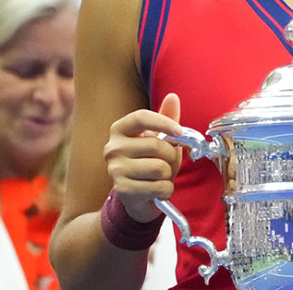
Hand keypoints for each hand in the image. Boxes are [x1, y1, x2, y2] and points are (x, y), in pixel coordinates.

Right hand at [102, 93, 182, 222]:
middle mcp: (113, 148)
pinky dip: (166, 190)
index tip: (179, 131)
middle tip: (167, 162)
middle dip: (171, 155)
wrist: (138, 196)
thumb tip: (173, 96)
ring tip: (160, 176)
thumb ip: (166, 118)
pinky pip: (159, 187)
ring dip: (168, 174)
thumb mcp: (159, 139)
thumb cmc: (150, 162)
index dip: (164, 122)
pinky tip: (157, 190)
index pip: (141, 117)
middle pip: (156, 145)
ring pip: (159, 168)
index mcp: (120, 130)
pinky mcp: (123, 190)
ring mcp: (115, 170)